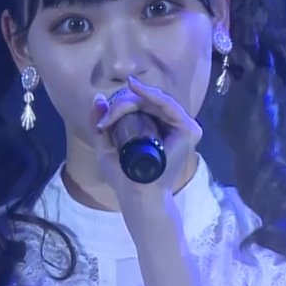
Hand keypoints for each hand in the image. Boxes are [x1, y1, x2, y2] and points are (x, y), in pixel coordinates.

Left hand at [91, 75, 202, 215]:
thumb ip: (100, 125)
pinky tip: (135, 89)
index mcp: (158, 127)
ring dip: (129, 102)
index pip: (142, 105)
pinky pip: (168, 105)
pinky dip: (151, 95)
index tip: (102, 119)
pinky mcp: (187, 130)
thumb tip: (98, 97)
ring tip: (112, 117)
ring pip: (154, 100)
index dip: (121, 104)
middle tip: (105, 121)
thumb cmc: (124, 178)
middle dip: (122, 104)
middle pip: (148, 100)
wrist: (138, 196)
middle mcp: (172, 125)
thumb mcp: (106, 147)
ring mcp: (182, 126)